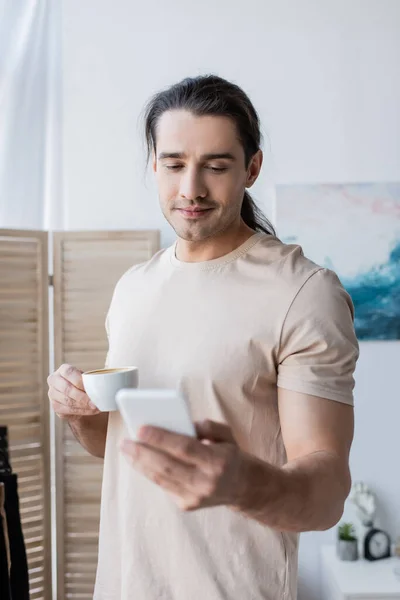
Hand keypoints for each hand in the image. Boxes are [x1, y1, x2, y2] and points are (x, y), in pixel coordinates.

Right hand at [47, 363, 99, 419]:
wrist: (78, 397)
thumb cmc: (84, 385)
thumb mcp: (88, 379)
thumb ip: (92, 379)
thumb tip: (103, 384)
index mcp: (63, 369)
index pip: (69, 372)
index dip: (80, 381)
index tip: (92, 388)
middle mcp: (54, 380)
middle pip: (67, 388)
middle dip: (82, 397)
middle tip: (95, 403)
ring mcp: (52, 394)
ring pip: (68, 401)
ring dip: (83, 406)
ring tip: (95, 407)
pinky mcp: (55, 406)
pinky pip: (68, 410)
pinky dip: (82, 411)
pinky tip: (91, 411)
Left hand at [120, 420, 248, 510]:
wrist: (244, 488)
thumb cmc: (230, 455)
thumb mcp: (227, 435)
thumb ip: (208, 426)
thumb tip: (183, 424)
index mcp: (218, 461)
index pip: (184, 448)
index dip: (161, 438)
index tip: (141, 428)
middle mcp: (206, 482)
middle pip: (167, 466)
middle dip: (142, 452)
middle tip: (125, 441)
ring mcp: (195, 497)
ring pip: (161, 478)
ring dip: (140, 464)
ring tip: (127, 450)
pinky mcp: (187, 505)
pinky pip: (164, 486)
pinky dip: (150, 472)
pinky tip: (140, 461)